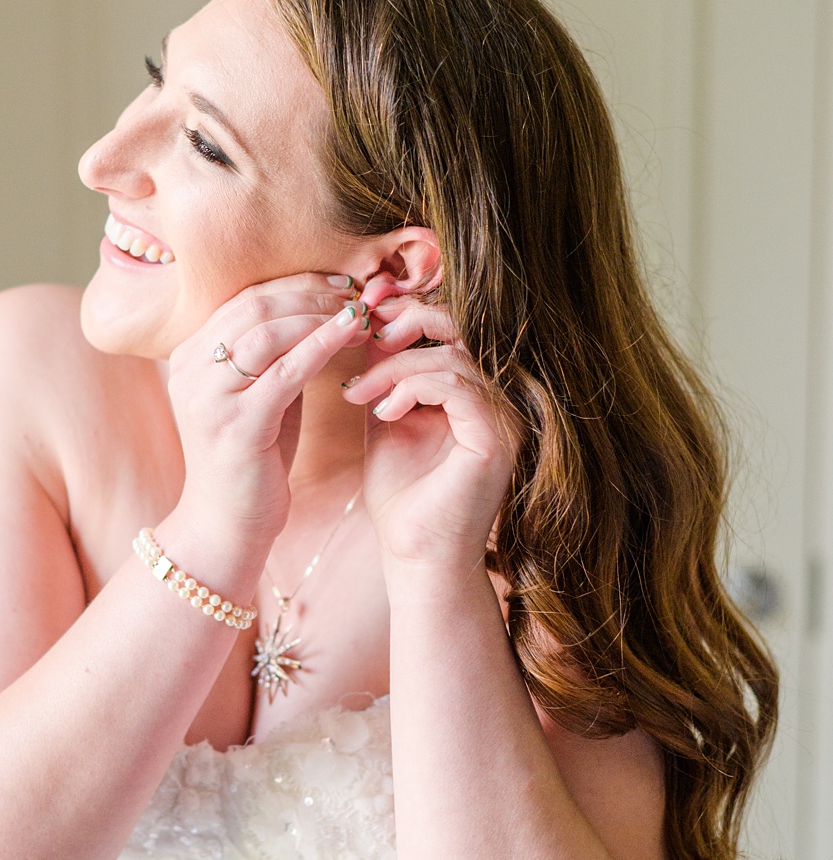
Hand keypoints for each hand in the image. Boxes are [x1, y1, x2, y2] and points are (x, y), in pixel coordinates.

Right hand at [164, 273, 370, 544]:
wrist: (226, 524)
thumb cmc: (250, 459)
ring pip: (269, 330)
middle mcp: (189, 369)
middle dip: (312, 293)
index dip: (296, 283)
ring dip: (321, 315)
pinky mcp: (236, 424)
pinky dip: (323, 344)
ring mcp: (208, 397)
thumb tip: (323, 307)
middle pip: (254, 305)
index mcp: (187, 356)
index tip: (340, 284)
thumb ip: (276, 354)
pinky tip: (352, 333)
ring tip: (361, 314)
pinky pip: (286, 370)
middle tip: (358, 293)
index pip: (243, 298)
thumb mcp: (257, 394)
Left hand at [343, 285, 520, 571]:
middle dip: (404, 320)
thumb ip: (383, 374)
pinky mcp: (497, 437)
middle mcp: (496, 396)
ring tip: (357, 392)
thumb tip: (363, 323)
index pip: (447, 326)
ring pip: (451, 357)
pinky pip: (458, 387)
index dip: (404, 309)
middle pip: (459, 326)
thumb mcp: (385, 417)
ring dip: (393, 367)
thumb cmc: (401, 492)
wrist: (414, 551)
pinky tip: (383, 410)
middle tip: (360, 332)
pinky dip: (413, 388)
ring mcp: (503, 416)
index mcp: (472, 387)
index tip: (360, 308)